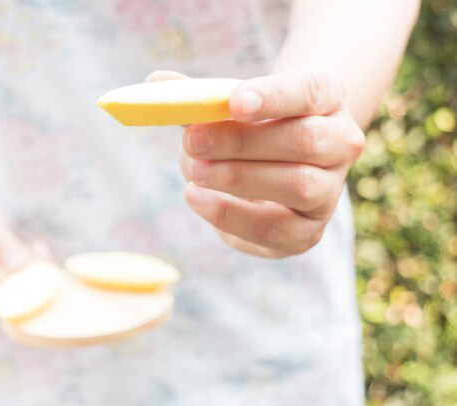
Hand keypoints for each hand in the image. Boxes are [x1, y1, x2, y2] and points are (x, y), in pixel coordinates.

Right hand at [0, 185, 37, 309]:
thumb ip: (3, 245)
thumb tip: (24, 268)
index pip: (3, 303)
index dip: (31, 294)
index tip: (45, 270)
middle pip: (15, 303)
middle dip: (37, 279)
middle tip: (40, 249)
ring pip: (20, 296)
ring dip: (36, 273)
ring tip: (36, 246)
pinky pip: (16, 287)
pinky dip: (30, 270)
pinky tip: (31, 248)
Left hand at [147, 69, 364, 257]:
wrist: (273, 169)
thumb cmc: (249, 128)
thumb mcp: (227, 109)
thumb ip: (199, 99)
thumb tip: (155, 83)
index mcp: (326, 99)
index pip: (311, 91)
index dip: (274, 96)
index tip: (234, 101)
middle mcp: (341, 142)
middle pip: (305, 140)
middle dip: (243, 142)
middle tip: (192, 142)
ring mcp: (330, 190)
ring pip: (298, 185)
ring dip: (239, 179)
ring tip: (194, 175)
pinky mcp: (308, 230)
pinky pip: (277, 228)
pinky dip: (233, 216)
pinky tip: (198, 200)